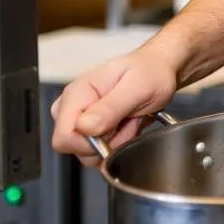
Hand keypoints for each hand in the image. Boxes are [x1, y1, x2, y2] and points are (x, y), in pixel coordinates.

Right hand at [50, 45, 180, 166]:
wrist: (158, 70)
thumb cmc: (149, 72)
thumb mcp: (137, 86)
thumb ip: (110, 107)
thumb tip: (84, 127)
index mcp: (75, 94)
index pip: (64, 137)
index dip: (90, 143)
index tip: (113, 127)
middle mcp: (71, 108)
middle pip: (76, 149)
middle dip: (108, 142)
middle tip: (127, 119)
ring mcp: (79, 120)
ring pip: (90, 154)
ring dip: (116, 142)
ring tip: (129, 119)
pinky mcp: (90, 130)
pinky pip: (100, 152)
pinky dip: (118, 143)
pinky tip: (127, 125)